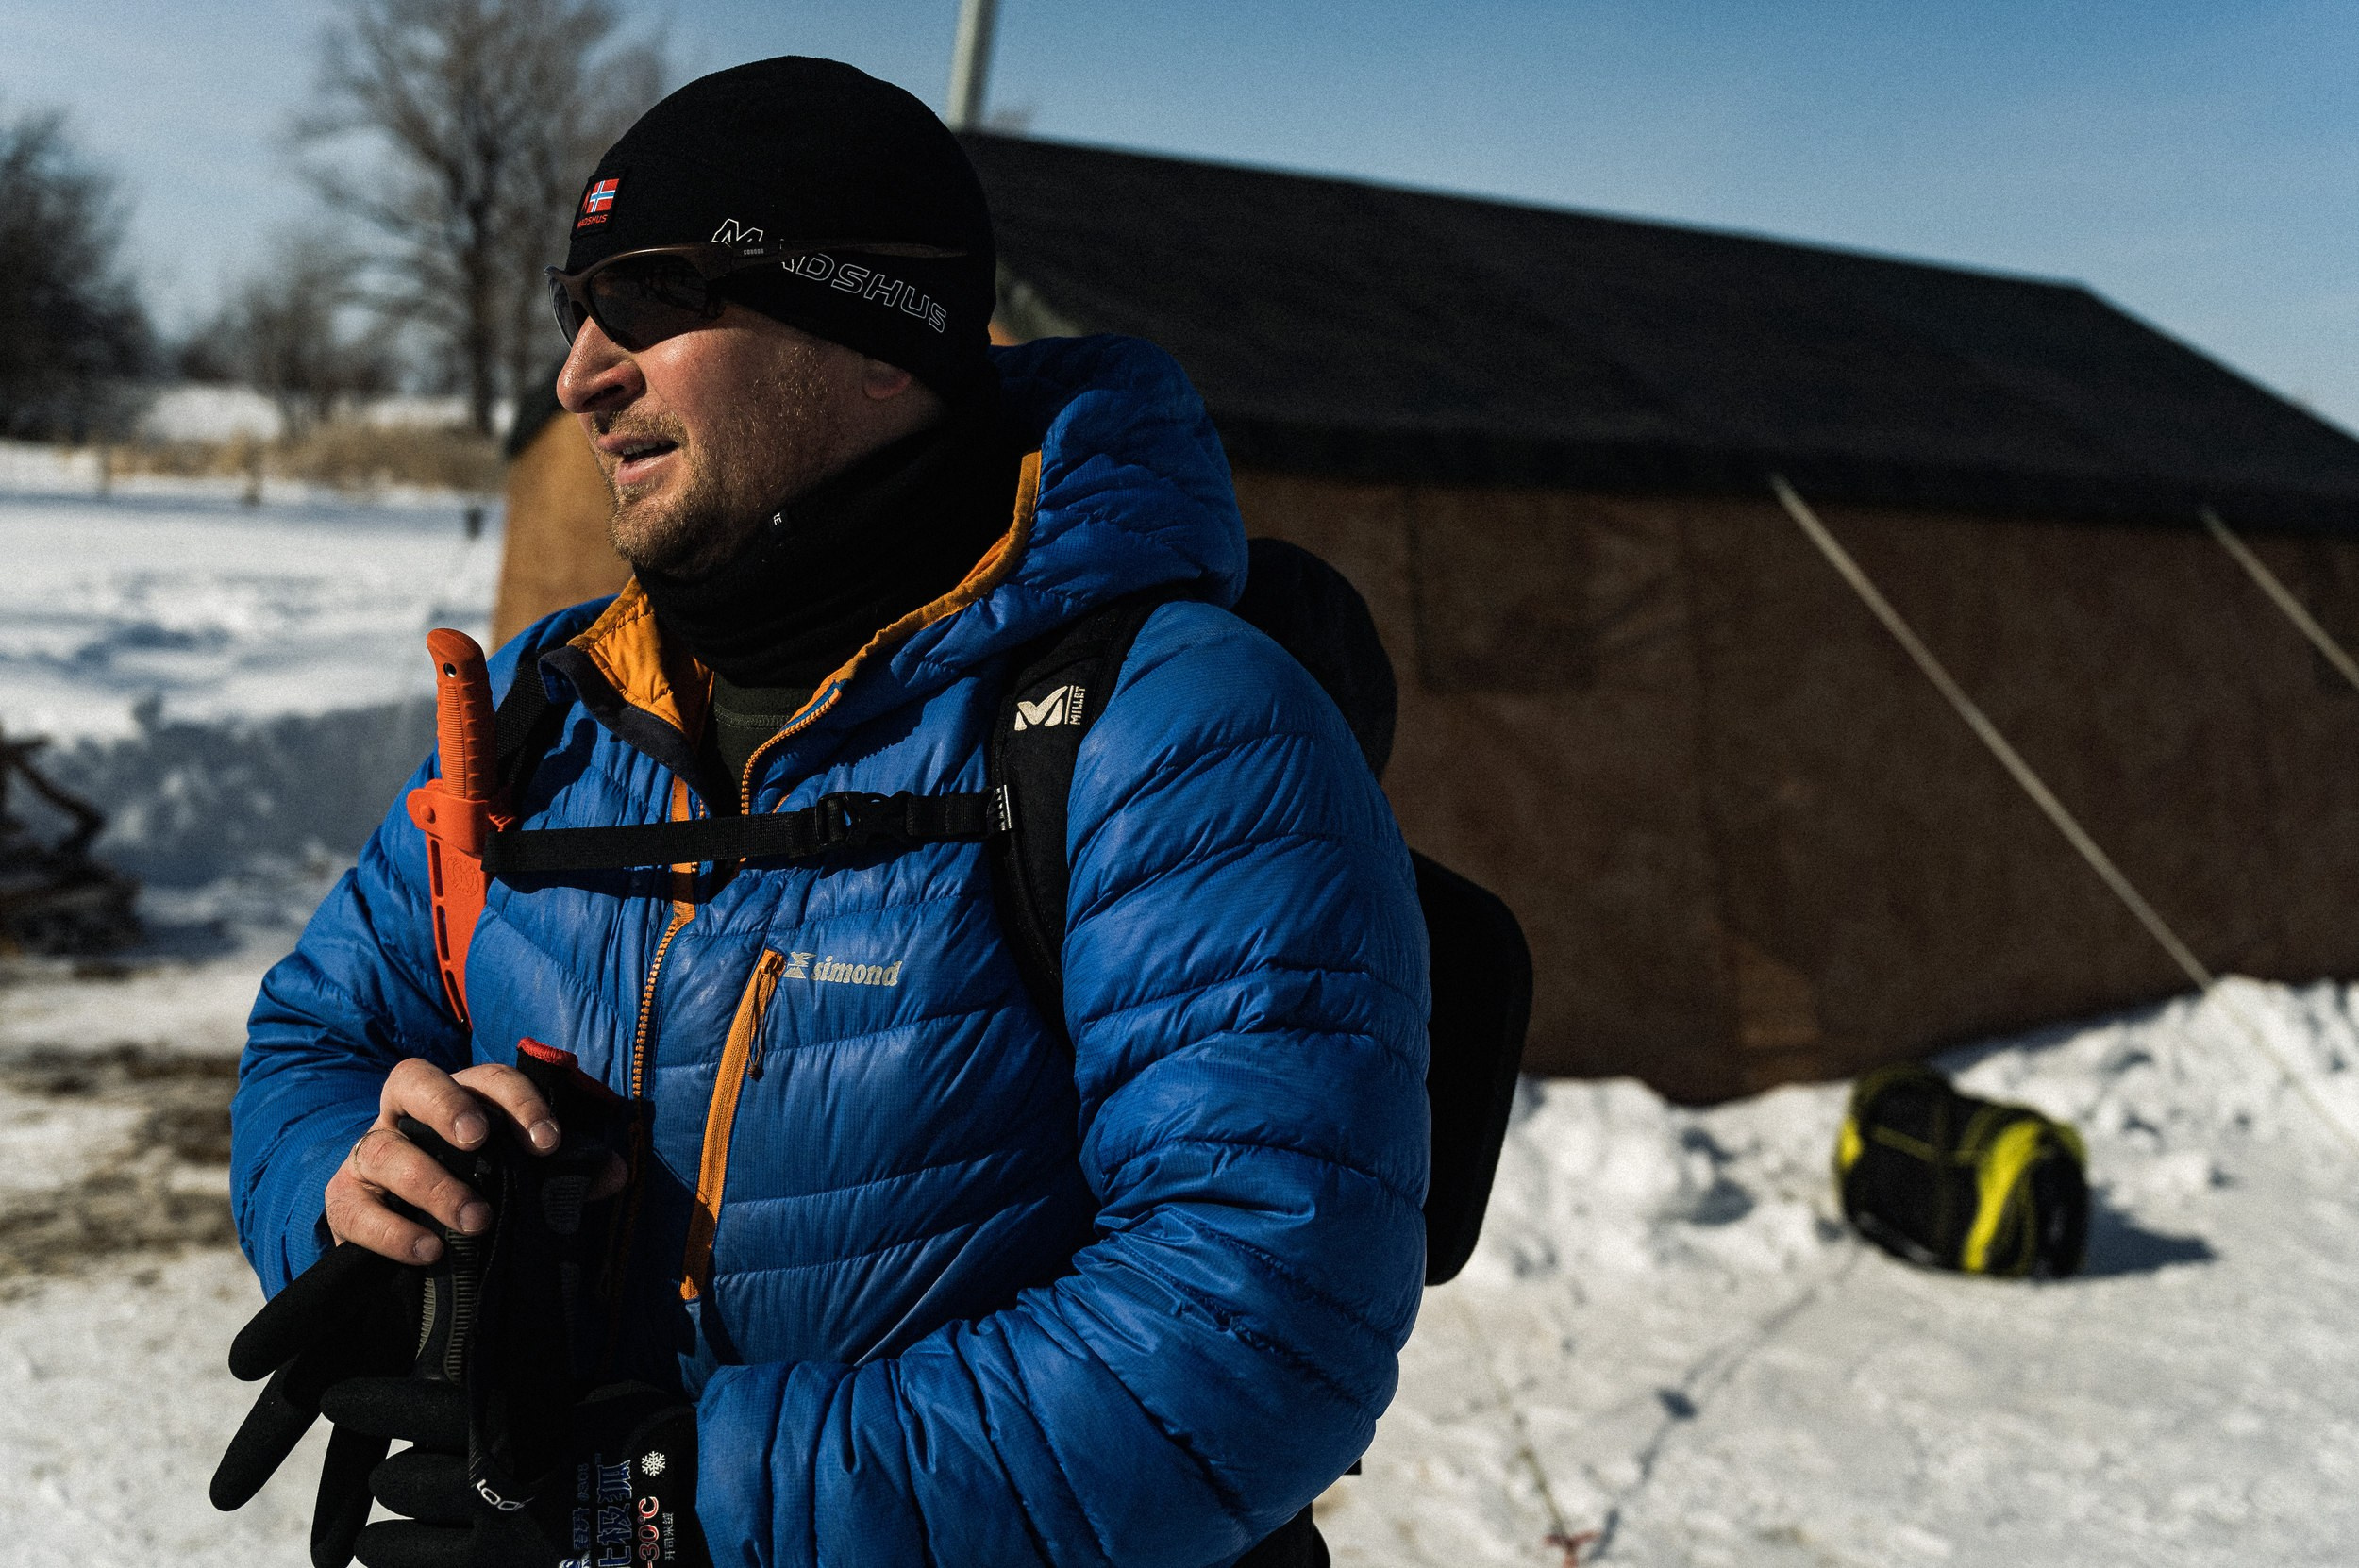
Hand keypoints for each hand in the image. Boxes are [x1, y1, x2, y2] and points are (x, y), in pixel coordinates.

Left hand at [317, 1380, 705, 1567]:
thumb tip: (494, 1384)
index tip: (333, 1399)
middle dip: (390, 1481)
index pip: (414, 1411)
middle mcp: (486, 1486)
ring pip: (399, 1544)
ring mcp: (492, 1543)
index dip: (366, 1404)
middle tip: (389, 1480)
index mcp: (507, 1430)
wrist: (687, 1508)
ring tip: (376, 1537)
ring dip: (385, 1539)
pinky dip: (408, 1567)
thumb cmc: (646, 1440)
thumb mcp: (590, 1400)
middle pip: (398, 1483)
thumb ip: (532, 1399)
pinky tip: (396, 1563)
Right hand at [326, 1059, 624, 1263]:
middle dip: (447, 1106)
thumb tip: (614, 1174)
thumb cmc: (481, 1192)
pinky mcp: (345, 1204)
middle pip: (412, 1081)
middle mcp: (407, 1116)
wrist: (413, 1240)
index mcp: (460, 1099)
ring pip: (383, 1150)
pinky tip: (430, 1251)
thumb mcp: (527, 1180)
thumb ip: (569, 1173)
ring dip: (431, 1183)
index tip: (548, 1142)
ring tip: (477, 1220)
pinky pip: (354, 1210)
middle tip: (478, 1140)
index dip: (518, 1101)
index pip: (486, 1078)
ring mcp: (369, 1156)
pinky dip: (392, 1232)